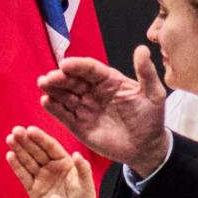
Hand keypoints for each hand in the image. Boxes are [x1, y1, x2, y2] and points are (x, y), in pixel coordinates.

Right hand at [5, 125, 95, 197]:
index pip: (51, 147)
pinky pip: (23, 176)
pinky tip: (10, 156)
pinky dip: (16, 166)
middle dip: (26, 140)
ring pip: (27, 161)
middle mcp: (51, 167)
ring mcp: (41, 178)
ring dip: (18, 150)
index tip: (30, 130)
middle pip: (36, 151)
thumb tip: (77, 154)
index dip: (40, 138)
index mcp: (65, 163)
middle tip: (15, 131)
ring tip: (9, 139)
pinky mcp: (32, 190)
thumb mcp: (87, 186)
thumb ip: (83, 170)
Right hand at [39, 46, 169, 177]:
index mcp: (108, 80)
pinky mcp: (78, 125)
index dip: (77, 66)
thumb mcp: (154, 94)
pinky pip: (63, 115)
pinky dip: (53, 108)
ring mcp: (84, 108)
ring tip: (43, 84)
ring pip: (65, 95)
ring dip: (53, 89)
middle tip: (49, 77)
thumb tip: (143, 49)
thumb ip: (146, 72)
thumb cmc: (151, 119)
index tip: (66, 64)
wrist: (146, 148)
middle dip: (60, 77)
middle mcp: (93, 91)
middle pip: (73, 81)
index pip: (90, 69)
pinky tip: (45, 101)